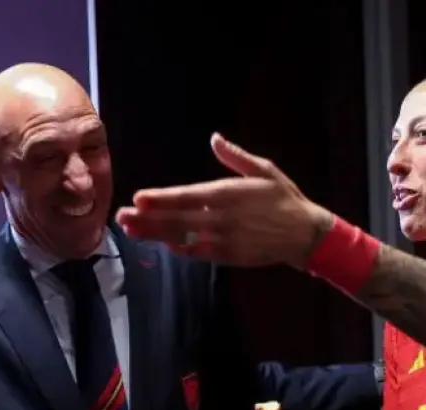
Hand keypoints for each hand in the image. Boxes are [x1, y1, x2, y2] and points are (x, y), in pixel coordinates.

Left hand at [114, 133, 334, 267]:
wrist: (305, 234)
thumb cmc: (283, 198)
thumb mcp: (264, 170)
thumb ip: (236, 156)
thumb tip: (215, 138)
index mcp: (229, 193)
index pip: (188, 197)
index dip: (161, 199)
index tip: (138, 198)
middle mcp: (222, 218)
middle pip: (177, 220)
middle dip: (147, 219)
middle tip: (120, 217)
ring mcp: (223, 240)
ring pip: (182, 238)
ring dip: (155, 234)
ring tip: (130, 230)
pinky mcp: (227, 256)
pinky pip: (196, 253)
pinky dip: (178, 248)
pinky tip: (160, 242)